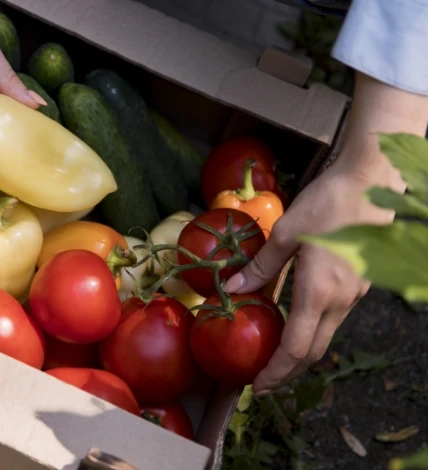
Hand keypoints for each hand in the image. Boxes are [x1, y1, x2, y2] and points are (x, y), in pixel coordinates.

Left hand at [223, 72, 427, 395]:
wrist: (371, 181)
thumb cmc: (326, 203)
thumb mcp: (285, 233)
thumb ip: (260, 267)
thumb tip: (232, 289)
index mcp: (319, 292)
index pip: (296, 348)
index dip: (276, 372)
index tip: (257, 387)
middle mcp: (340, 300)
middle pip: (313, 352)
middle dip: (287, 372)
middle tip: (263, 383)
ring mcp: (354, 294)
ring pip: (325, 336)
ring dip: (300, 354)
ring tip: (274, 358)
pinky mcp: (359, 284)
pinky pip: (332, 318)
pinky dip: (311, 331)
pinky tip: (294, 325)